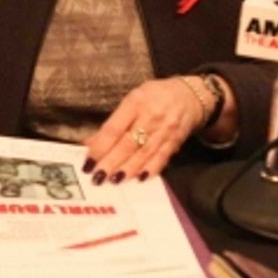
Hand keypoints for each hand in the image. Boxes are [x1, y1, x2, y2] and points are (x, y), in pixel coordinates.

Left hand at [83, 76, 205, 181]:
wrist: (190, 96)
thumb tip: (90, 143)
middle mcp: (151, 116)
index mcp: (135, 102)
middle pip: (128, 144)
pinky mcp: (176, 141)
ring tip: (113, 181)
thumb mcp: (131, 100)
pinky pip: (162, 157)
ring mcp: (165, 130)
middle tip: (97, 177)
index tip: (88, 162)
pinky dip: (150, 169)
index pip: (114, 129)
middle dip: (111, 163)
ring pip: (144, 153)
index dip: (100, 147)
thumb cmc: (153, 96)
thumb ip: (112, 122)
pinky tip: (139, 179)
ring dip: (128, 169)